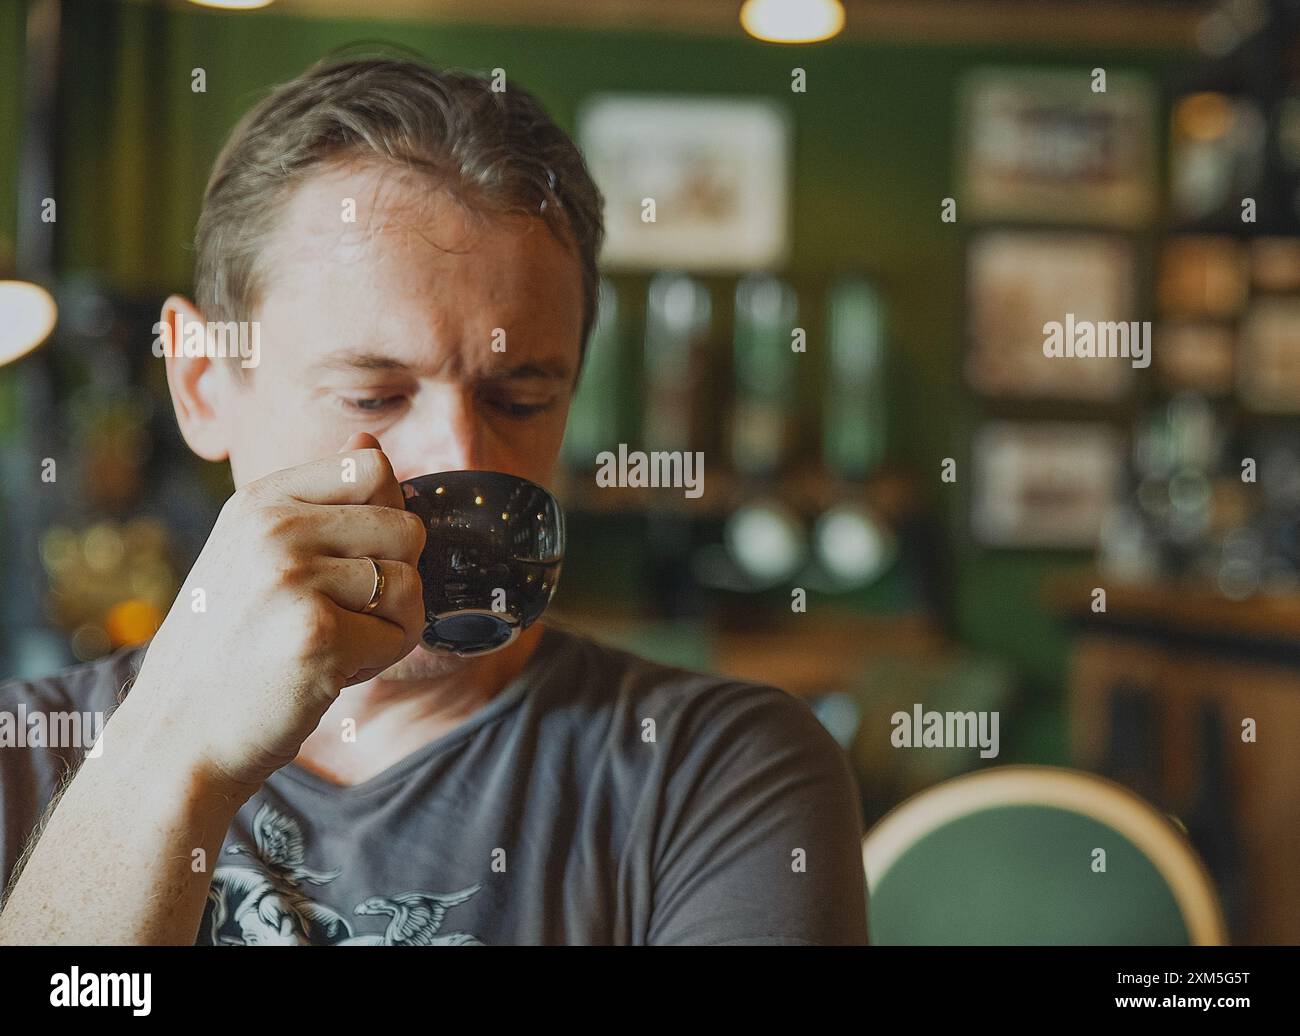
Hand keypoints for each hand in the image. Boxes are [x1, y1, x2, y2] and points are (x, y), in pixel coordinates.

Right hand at [121, 433, 426, 791]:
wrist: (178, 738)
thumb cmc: (230, 649)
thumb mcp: (253, 553)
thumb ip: (317, 501)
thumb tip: (370, 441)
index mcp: (261, 500)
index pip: (374, 468)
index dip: (384, 521)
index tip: (345, 564)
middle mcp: (274, 528)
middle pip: (407, 528)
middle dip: (393, 581)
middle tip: (339, 617)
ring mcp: (293, 578)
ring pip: (411, 583)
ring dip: (389, 626)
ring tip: (330, 645)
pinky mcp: (318, 634)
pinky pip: (403, 634)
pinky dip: (379, 662)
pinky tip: (328, 674)